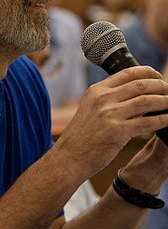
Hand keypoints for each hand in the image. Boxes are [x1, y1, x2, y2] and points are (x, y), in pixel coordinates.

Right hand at [55, 66, 167, 181]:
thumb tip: (134, 95)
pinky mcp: (118, 132)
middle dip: (160, 85)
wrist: (69, 157)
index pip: (127, 73)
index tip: (157, 76)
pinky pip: (147, 122)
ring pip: (147, 101)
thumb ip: (108, 99)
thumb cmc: (81, 136)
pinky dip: (163, 119)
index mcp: (96, 90)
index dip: (146, 72)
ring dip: (165, 101)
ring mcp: (110, 114)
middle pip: (140, 85)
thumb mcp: (90, 108)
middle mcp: (103, 98)